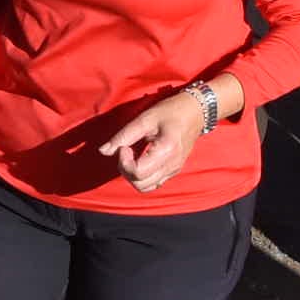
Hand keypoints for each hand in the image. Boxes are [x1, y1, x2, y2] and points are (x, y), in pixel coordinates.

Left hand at [99, 79, 242, 192]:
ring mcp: (174, 170)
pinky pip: (153, 183)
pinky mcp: (173, 171)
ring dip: (133, 175)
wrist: (195, 112)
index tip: (124, 146)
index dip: (124, 162)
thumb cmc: (170, 111)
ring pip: (146, 187)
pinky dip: (142, 176)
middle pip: (140, 184)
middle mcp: (172, 166)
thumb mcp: (145, 119)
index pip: (137, 173)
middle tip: (126, 149)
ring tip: (132, 155)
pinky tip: (141, 158)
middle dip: (125, 170)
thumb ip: (123, 136)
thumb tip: (103, 151)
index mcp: (166, 151)